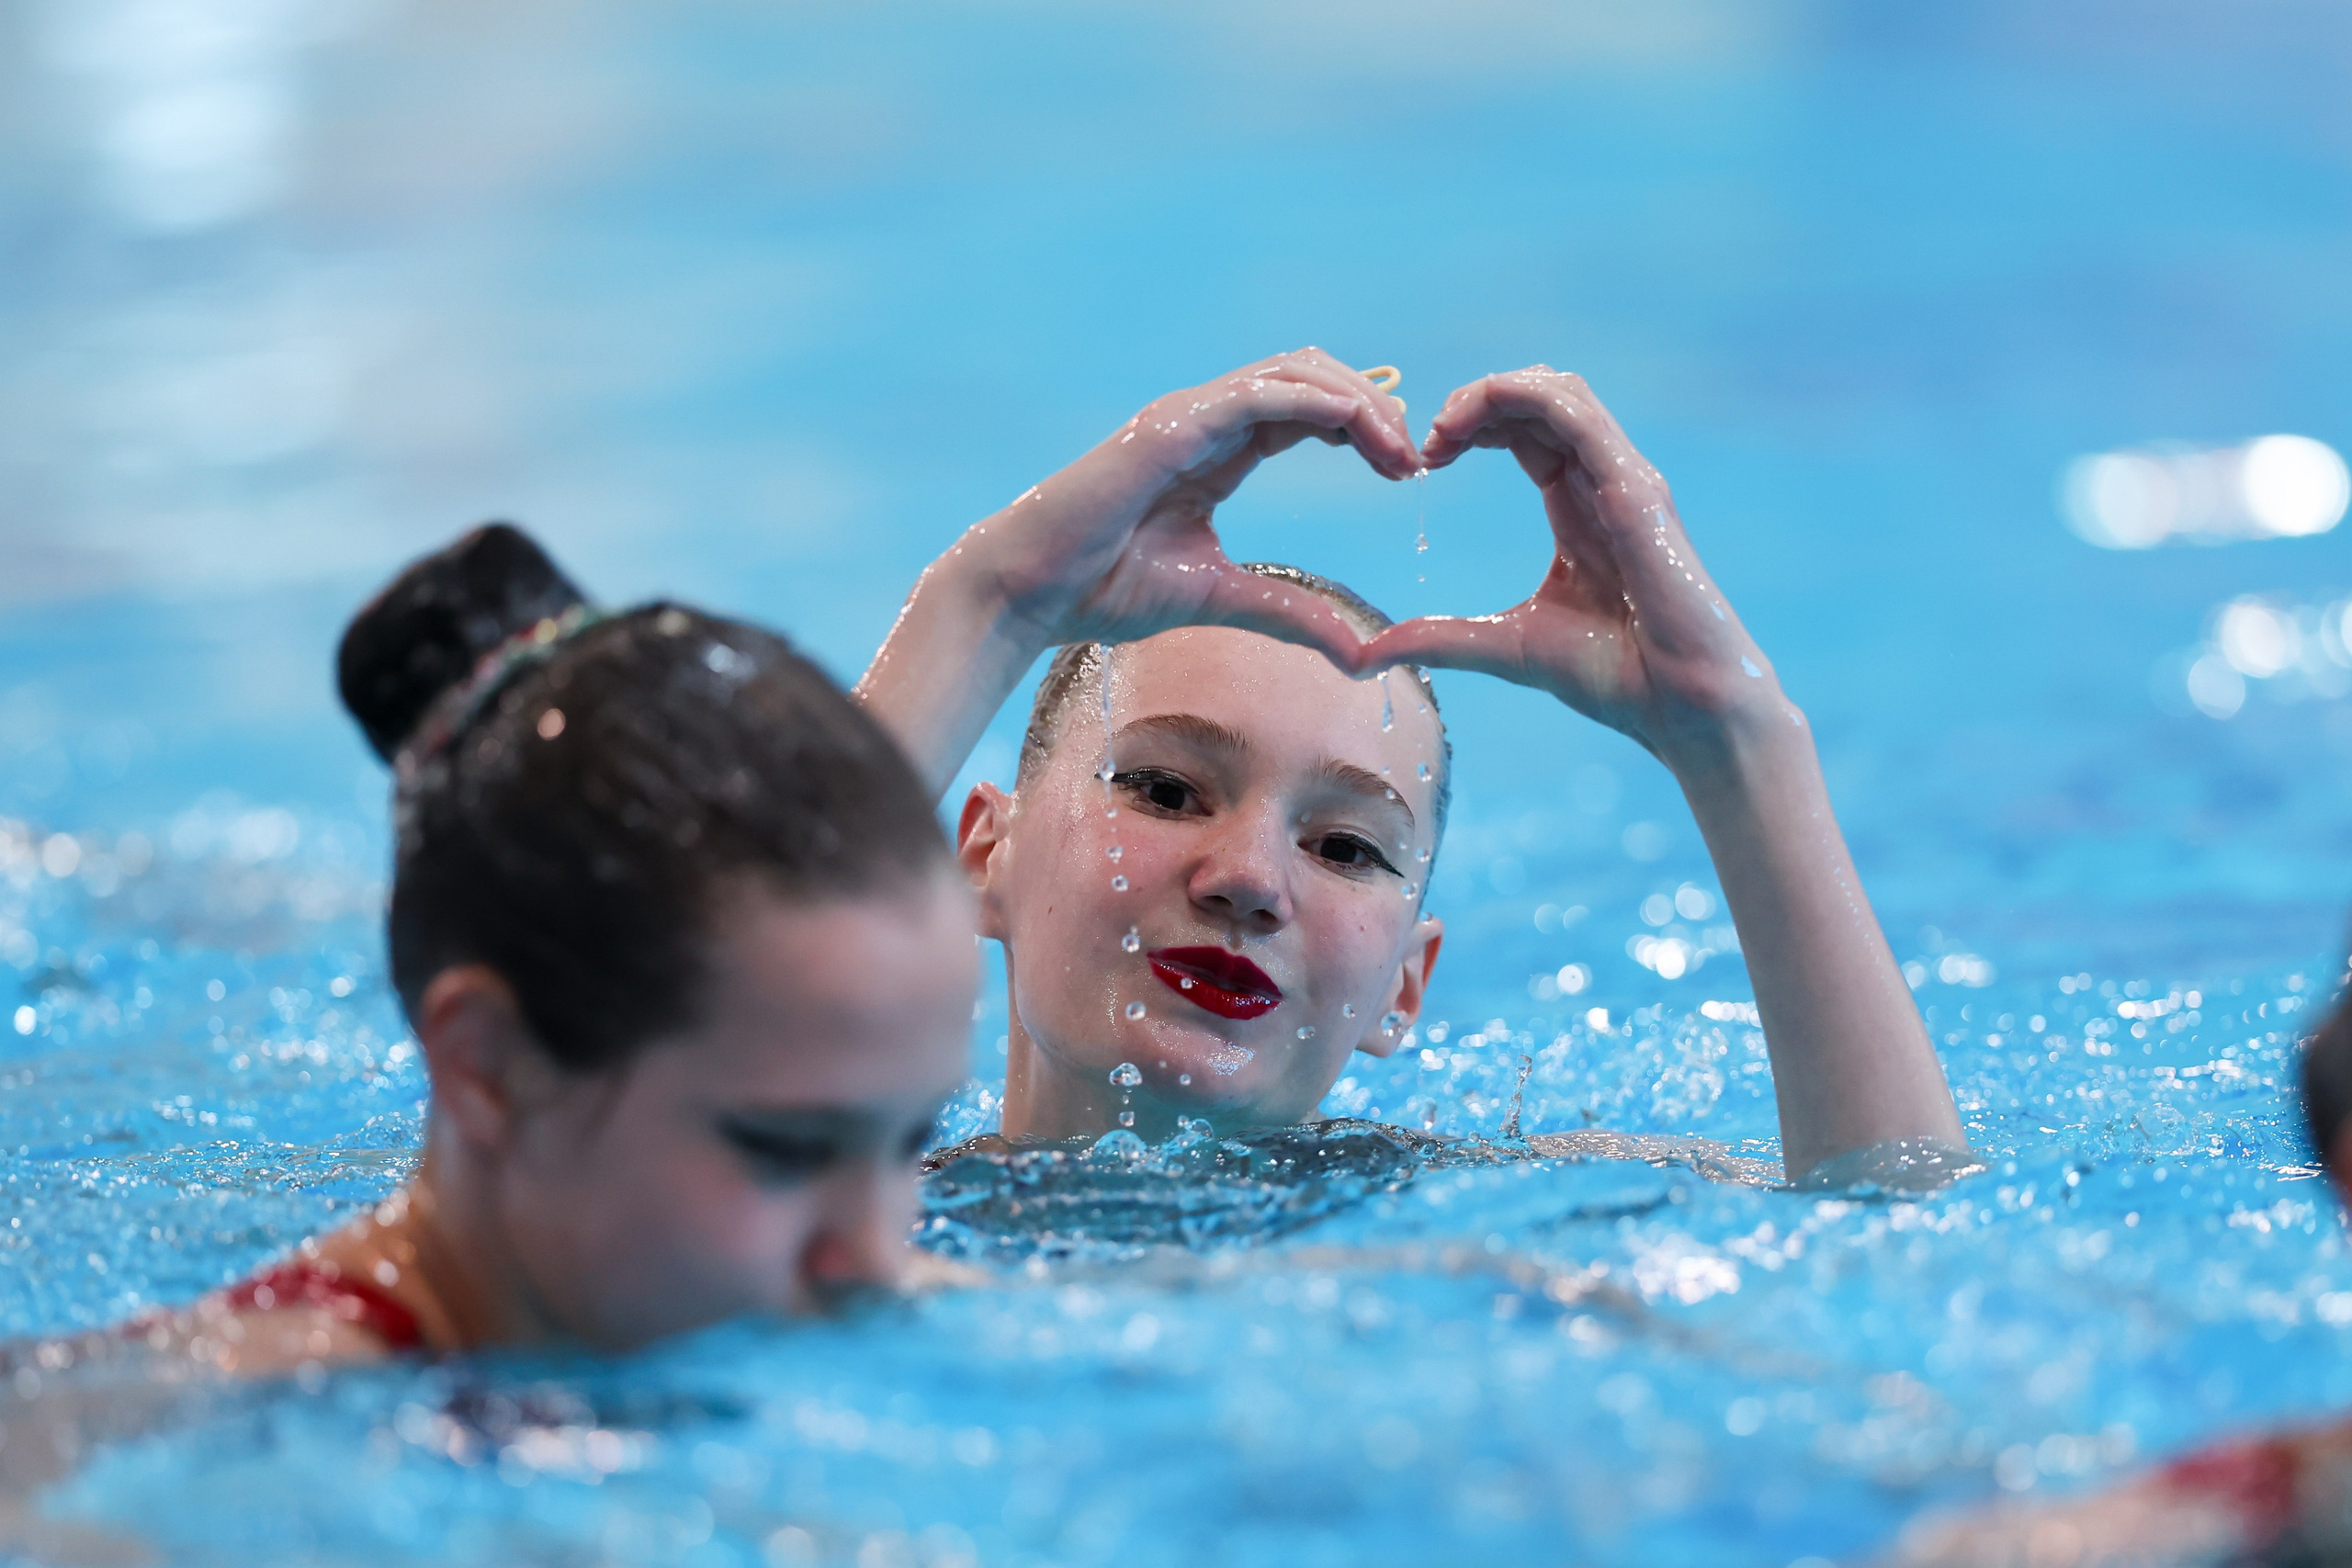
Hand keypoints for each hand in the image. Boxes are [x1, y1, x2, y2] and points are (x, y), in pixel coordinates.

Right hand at [962, 348, 1418, 665]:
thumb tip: (1361, 655)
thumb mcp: (1221, 599)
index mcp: (1218, 451)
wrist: (1031, 590)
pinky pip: (1258, 393)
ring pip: (1293, 371)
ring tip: (1395, 447)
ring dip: (1355, 400)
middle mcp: (1206, 420)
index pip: (1306, 413)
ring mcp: (1187, 415)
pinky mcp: (1171, 425)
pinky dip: (1314, 401)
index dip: (1363, 429)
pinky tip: (1354, 428)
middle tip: (1411, 458)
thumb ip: (1290, 617)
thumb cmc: (1104, 589)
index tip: (1404, 472)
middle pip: (1311, 376)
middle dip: (1372, 407)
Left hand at [1360, 368, 1776, 766]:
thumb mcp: (1502, 647)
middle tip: (1423, 441)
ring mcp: (1624, 478)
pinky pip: (1577, 412)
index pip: (1524, 432)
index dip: (1469, 429)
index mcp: (1578, 506)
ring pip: (1558, 390)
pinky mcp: (1636, 487)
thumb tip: (1369, 656)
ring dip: (1491, 392)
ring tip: (1440, 428)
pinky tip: (1471, 424)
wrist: (1680, 708)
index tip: (1422, 463)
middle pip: (1537, 399)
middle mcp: (1603, 481)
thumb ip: (1439, 639)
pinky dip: (1522, 398)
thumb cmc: (1614, 678)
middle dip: (1473, 403)